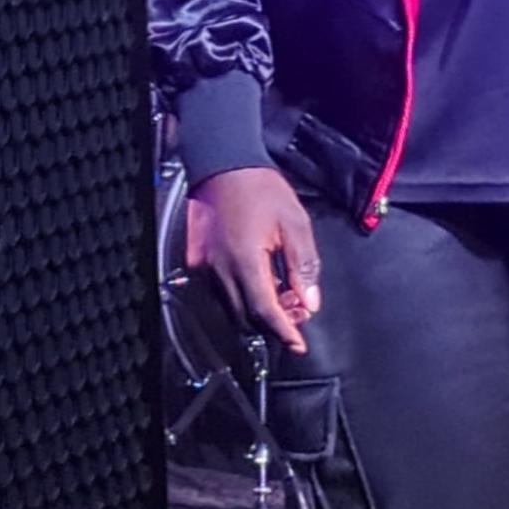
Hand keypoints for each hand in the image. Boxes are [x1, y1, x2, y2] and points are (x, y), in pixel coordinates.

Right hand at [187, 166, 321, 353]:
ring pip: (232, 307)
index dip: (284, 332)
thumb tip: (309, 302)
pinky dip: (242, 296)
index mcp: (245, 262)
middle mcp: (220, 270)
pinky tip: (261, 281)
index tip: (299, 345)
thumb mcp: (295, 223)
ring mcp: (206, 267)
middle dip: (273, 323)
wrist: (222, 163)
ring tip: (284, 294)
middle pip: (246, 318)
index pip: (264, 312)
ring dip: (257, 311)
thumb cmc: (260, 188)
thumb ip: (304, 265)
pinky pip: (221, 292)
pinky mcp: (198, 261)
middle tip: (298, 313)